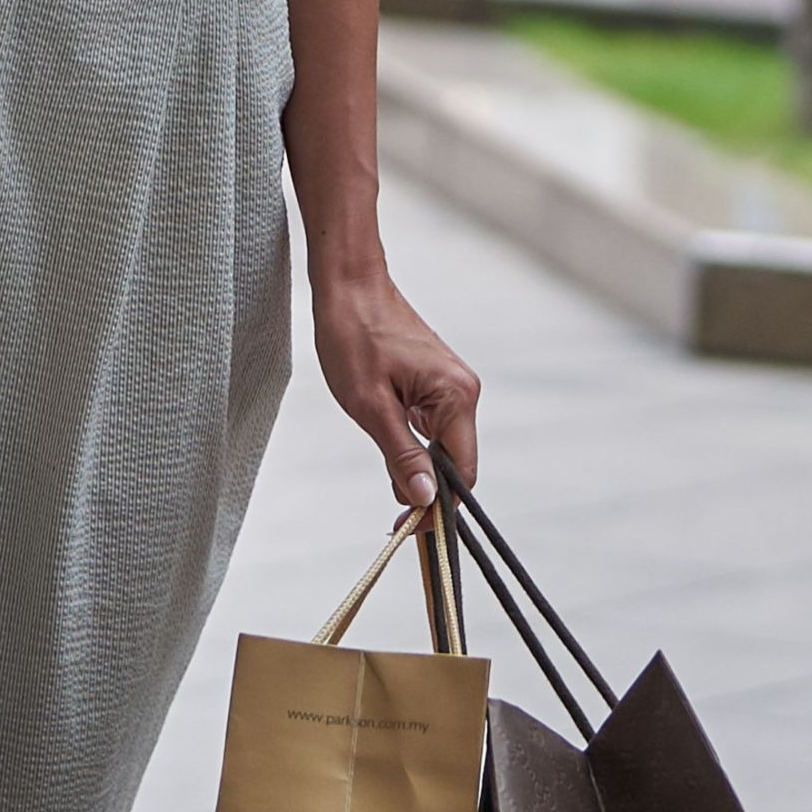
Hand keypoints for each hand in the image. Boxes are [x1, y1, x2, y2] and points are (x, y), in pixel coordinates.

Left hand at [312, 268, 480, 510]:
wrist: (348, 283)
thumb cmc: (354, 335)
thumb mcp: (370, 405)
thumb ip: (401, 455)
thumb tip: (424, 499)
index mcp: (456, 396)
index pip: (461, 473)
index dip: (438, 507)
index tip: (407, 528)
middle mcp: (463, 391)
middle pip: (454, 464)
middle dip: (424, 488)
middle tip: (391, 514)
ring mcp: (451, 385)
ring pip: (441, 447)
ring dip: (414, 465)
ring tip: (382, 465)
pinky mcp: (436, 382)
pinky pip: (432, 427)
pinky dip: (412, 444)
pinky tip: (386, 437)